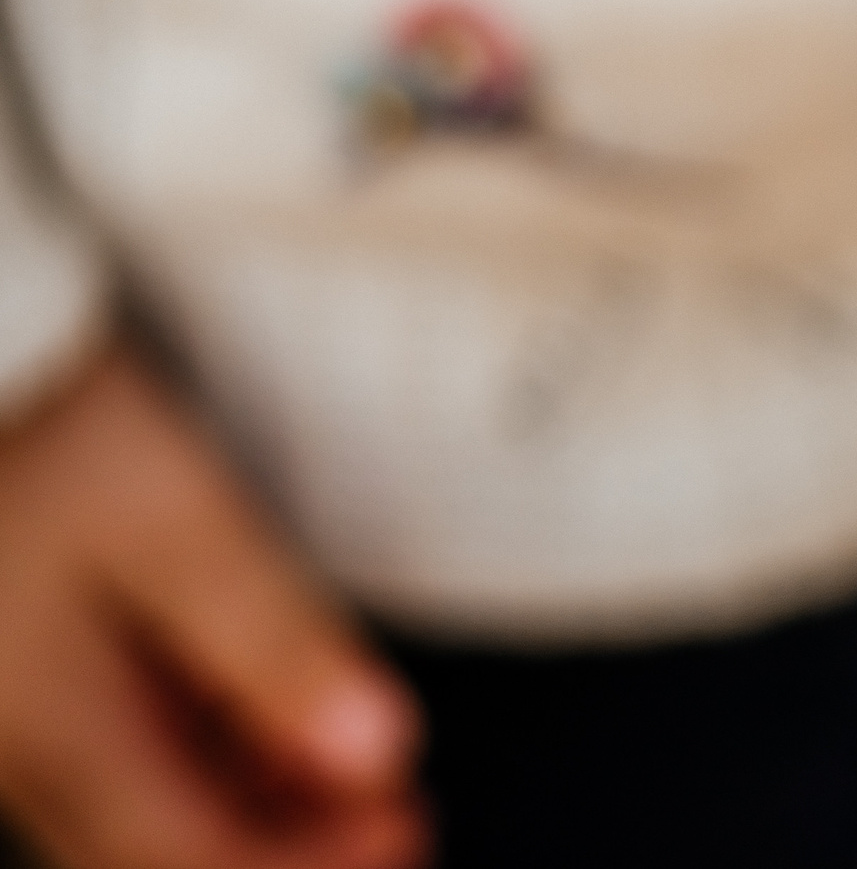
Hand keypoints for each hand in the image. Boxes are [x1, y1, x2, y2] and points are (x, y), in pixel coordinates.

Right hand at [0, 348, 425, 868]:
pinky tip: (266, 729)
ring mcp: (15, 724)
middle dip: (288, 847)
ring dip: (252, 810)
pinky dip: (206, 764)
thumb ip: (273, 644)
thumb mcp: (180, 529)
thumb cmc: (52, 439)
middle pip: (160, 854)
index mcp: (56, 736)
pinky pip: (114, 763)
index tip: (407, 825)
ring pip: (139, 814)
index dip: (307, 864)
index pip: (188, 862)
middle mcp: (20, 754)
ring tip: (356, 776)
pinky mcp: (24, 685)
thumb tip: (378, 751)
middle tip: (400, 816)